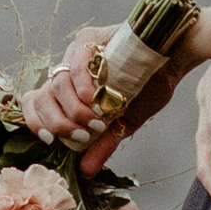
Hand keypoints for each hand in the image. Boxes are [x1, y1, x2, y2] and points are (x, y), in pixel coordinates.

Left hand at [42, 25, 180, 176]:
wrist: (174, 60)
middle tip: (82, 135)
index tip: (50, 140)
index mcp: (69, 89)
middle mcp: (68, 69)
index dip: (35, 122)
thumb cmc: (149, 87)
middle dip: (58, 122)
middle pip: (41, 96)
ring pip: (57, 84)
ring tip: (97, 121)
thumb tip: (86, 171)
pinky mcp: (90, 38)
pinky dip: (83, 87)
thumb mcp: (124, 123)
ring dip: (75, 110)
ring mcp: (77, 52)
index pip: (36, 103)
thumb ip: (103, 144)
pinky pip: (76, 65)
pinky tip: (96, 99)